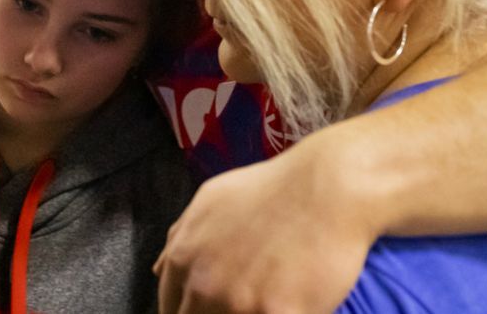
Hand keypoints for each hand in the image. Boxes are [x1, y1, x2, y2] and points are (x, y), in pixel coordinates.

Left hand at [154, 135, 376, 313]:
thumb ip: (182, 236)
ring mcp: (238, 303)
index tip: (215, 307)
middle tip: (245, 301)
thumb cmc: (274, 189)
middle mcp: (203, 284)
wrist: (328, 186)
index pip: (171, 311)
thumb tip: (158, 270)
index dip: (192, 313)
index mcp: (183, 259)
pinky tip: (289, 305)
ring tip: (266, 301)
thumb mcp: (213, 199)